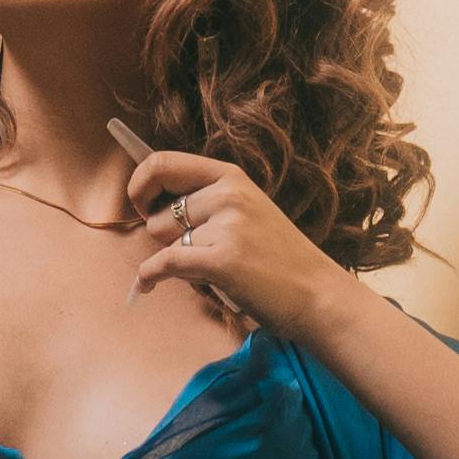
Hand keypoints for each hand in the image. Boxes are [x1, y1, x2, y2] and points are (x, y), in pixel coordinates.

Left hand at [117, 126, 353, 347]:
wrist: (318, 295)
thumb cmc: (280, 260)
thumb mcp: (248, 211)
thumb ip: (208, 202)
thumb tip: (153, 206)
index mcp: (230, 177)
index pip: (162, 162)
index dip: (140, 184)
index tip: (141, 206)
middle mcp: (227, 195)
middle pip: (158, 213)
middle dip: (161, 237)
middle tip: (184, 251)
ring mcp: (226, 226)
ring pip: (163, 242)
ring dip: (174, 260)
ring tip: (206, 271)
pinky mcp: (222, 261)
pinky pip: (165, 264)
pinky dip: (150, 277)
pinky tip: (146, 285)